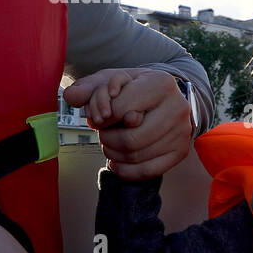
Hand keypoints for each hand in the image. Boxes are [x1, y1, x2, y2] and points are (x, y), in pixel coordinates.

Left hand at [62, 68, 192, 180]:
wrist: (164, 99)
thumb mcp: (113, 80)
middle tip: (103, 134)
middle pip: (130, 139)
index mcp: (161, 83)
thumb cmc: (134, 89)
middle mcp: (177, 107)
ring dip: (114, 154)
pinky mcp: (181, 151)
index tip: (99, 118)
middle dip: (107, 140)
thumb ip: (89, 87)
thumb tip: (71, 96)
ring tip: (109, 145)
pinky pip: (149, 171)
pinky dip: (126, 171)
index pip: (120, 110)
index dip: (102, 118)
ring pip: (137, 156)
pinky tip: (116, 162)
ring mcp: (182, 132)